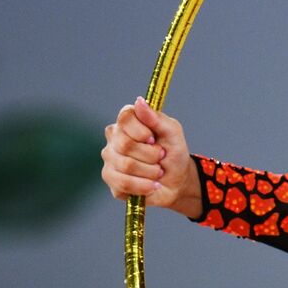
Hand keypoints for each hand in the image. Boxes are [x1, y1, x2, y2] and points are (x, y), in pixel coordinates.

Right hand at [100, 96, 197, 212]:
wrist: (177, 180)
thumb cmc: (173, 153)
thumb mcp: (173, 133)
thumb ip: (156, 118)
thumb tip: (139, 101)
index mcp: (128, 122)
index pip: (125, 118)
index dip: (141, 131)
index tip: (155, 139)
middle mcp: (114, 138)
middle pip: (125, 144)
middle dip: (151, 155)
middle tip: (161, 157)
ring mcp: (110, 159)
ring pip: (125, 166)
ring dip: (150, 172)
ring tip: (158, 172)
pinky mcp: (111, 179)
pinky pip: (122, 184)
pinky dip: (143, 186)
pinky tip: (151, 185)